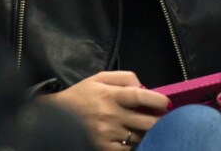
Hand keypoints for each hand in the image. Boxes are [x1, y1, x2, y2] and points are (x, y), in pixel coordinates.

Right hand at [42, 71, 169, 149]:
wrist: (54, 118)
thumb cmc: (81, 95)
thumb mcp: (100, 78)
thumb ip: (124, 77)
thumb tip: (143, 87)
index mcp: (111, 95)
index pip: (141, 96)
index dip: (157, 100)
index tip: (167, 103)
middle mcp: (111, 116)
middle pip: (145, 121)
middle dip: (159, 121)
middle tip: (165, 119)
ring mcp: (106, 135)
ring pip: (138, 137)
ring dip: (149, 134)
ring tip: (154, 130)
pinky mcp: (102, 149)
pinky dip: (136, 147)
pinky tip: (139, 142)